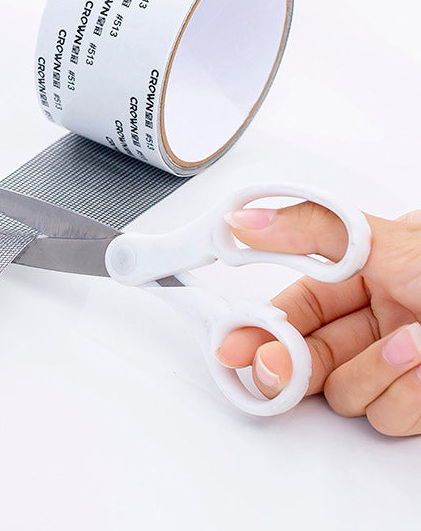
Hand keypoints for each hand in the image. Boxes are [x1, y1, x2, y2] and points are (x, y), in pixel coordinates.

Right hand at [218, 203, 420, 435]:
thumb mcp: (387, 241)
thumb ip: (308, 230)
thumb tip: (243, 220)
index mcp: (361, 277)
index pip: (292, 307)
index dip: (259, 327)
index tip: (234, 345)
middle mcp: (376, 321)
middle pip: (308, 356)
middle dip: (292, 364)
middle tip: (273, 371)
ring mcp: (399, 366)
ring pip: (344, 393)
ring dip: (372, 372)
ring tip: (411, 344)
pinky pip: (385, 418)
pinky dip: (406, 394)